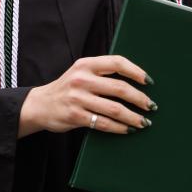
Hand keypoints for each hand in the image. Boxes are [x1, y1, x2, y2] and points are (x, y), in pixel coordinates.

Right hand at [18, 55, 154, 137]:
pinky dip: (119, 127)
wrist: (40, 105)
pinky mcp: (75, 116)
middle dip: (140, 98)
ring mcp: (77, 98)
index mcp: (85, 64)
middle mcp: (81, 79)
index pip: (116, 62)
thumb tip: (134, 81)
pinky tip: (127, 129)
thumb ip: (101, 73)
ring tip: (143, 122)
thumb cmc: (67, 88)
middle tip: (151, 106)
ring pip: (114, 109)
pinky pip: (103, 123)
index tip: (149, 81)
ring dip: (133, 117)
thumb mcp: (80, 72)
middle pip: (119, 88)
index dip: (136, 71)